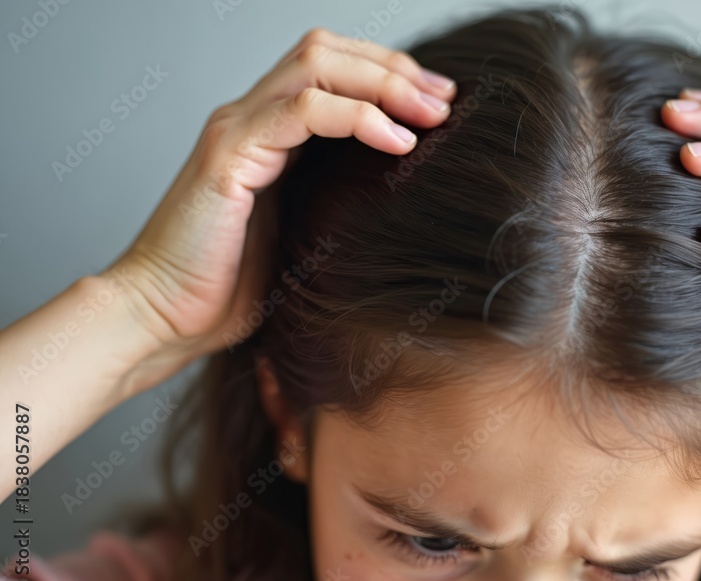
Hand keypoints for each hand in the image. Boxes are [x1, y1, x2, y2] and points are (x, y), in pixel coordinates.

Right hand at [102, 28, 455, 389]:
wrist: (164, 317)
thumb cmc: (229, 288)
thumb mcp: (300, 232)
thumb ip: (332, 199)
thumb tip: (399, 197)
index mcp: (267, 132)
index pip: (330, 69)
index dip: (386, 74)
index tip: (438, 104)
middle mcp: (249, 118)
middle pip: (327, 51)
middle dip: (394, 68)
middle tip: (445, 100)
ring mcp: (236, 130)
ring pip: (316, 65)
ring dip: (384, 82)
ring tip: (432, 115)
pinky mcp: (229, 156)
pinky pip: (304, 112)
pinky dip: (358, 117)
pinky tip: (397, 143)